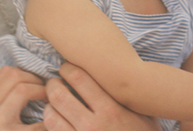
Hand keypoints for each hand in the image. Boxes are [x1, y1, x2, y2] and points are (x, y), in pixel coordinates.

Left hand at [0, 66, 47, 130]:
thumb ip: (45, 125)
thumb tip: (59, 108)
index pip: (22, 90)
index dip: (40, 89)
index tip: (50, 96)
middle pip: (13, 76)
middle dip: (34, 79)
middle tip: (44, 90)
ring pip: (5, 72)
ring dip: (24, 75)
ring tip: (35, 87)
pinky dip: (13, 78)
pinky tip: (23, 87)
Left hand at [42, 62, 159, 130]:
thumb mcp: (144, 113)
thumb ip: (127, 94)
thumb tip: (115, 70)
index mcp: (111, 110)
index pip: (78, 78)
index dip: (67, 68)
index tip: (66, 68)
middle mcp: (93, 126)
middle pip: (58, 95)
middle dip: (52, 85)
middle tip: (54, 82)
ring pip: (50, 116)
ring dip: (48, 106)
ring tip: (53, 103)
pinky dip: (50, 124)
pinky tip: (56, 120)